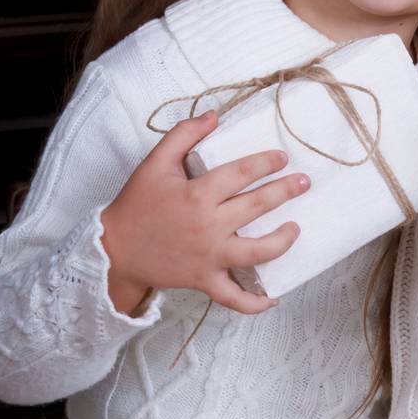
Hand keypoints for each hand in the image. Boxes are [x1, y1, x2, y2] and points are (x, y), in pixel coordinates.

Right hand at [99, 109, 308, 315]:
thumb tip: (214, 115)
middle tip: (304, 182)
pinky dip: (255, 303)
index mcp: (196, 195)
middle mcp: (208, 226)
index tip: (283, 158)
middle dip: (286, 192)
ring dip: (283, 240)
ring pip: (257, 253)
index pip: (241, 174)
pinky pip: (234, 297)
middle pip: (257, 207)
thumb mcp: (154, 164)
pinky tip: (274, 298)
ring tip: (295, 228)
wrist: (114, 250)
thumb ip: (183, 135)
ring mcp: (209, 256)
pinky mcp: (205, 280)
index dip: (266, 163)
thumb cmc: (136, 205)